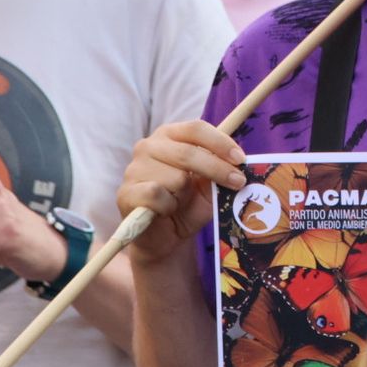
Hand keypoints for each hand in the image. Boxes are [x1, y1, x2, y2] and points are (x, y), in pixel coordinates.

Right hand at [115, 119, 245, 264]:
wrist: (166, 238)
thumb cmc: (188, 206)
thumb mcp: (209, 186)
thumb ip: (220, 170)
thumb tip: (241, 163)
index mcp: (169, 136)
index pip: (195, 128)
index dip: (220, 142)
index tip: (240, 159)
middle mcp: (148, 146)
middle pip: (188, 152)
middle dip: (218, 169)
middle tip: (238, 183)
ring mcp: (134, 169)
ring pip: (175, 178)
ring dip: (186, 195)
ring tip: (180, 202)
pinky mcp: (126, 193)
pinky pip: (157, 195)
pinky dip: (168, 207)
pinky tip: (165, 211)